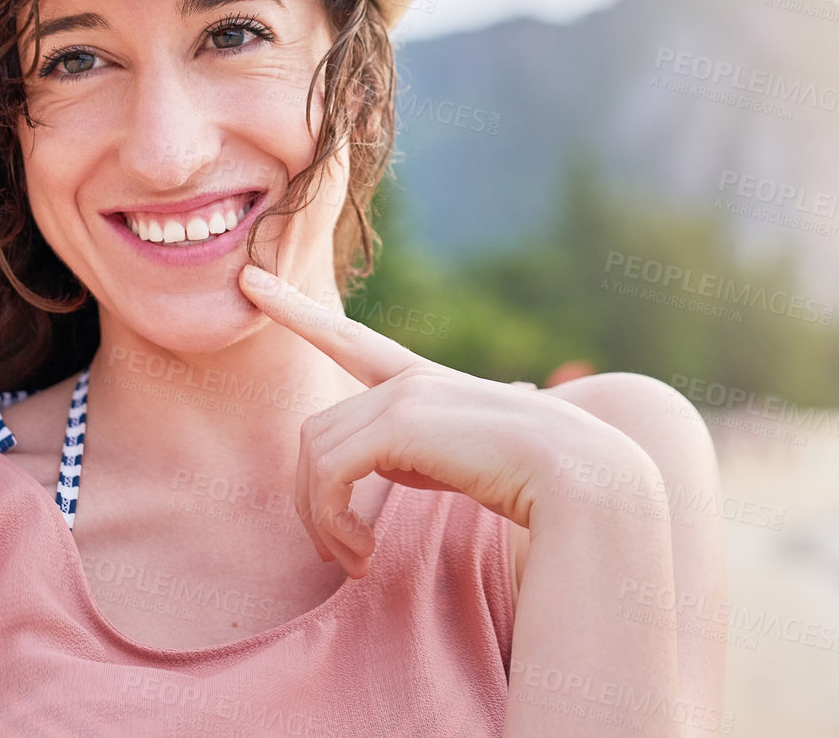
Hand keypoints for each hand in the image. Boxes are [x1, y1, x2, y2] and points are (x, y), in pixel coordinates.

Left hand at [236, 262, 636, 577]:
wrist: (585, 478)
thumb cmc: (538, 482)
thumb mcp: (468, 460)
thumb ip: (422, 451)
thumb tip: (389, 462)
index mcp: (423, 384)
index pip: (350, 340)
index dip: (297, 311)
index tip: (252, 279)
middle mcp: (408, 380)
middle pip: (316, 434)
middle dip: (311, 500)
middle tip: (340, 553)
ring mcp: (403, 395)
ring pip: (316, 455)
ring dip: (322, 520)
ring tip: (355, 560)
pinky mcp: (400, 422)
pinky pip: (330, 474)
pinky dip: (332, 520)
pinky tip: (360, 552)